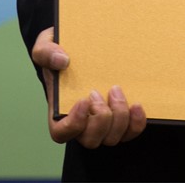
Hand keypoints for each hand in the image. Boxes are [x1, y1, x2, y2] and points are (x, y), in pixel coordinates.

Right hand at [32, 27, 146, 146]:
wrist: (83, 44)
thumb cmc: (61, 48)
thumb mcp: (46, 44)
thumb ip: (46, 51)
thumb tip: (62, 61)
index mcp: (60, 108)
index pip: (61, 133)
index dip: (73, 124)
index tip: (83, 99)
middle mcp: (82, 120)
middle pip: (90, 140)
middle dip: (99, 119)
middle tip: (98, 91)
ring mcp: (103, 121)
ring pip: (111, 138)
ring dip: (118, 117)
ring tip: (116, 90)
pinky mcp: (121, 116)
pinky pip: (130, 131)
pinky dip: (136, 123)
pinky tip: (137, 104)